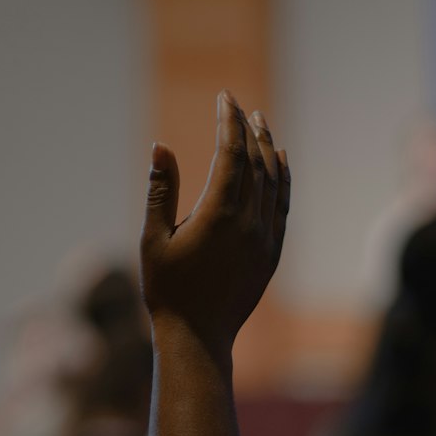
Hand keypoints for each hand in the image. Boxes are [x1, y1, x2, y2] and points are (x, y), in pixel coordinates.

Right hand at [140, 90, 289, 357]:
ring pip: (274, 181)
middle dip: (249, 128)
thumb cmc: (167, 291)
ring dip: (269, 149)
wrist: (198, 337)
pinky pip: (283, 206)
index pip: (231, 152)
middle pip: (256, 161)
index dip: (229, 121)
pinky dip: (283, 179)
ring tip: (262, 124)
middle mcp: (248, 223)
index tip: (224, 97)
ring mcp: (265, 238)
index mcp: (218, 214)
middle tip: (240, 106)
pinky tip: (280, 163)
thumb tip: (161, 146)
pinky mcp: (272, 253)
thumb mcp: (153, 240)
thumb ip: (160, 191)